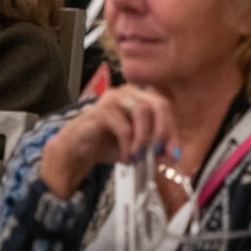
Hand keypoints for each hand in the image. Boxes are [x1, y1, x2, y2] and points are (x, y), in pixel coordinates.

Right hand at [39, 86, 175, 198]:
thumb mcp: (137, 148)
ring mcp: (114, 98)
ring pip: (142, 111)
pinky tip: (126, 157)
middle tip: (160, 151)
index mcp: (140, 96)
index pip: (164, 107)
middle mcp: (129, 92)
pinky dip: (128, 145)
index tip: (174, 152)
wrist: (77, 149)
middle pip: (158, 103)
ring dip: (144, 137)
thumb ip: (155, 148)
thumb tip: (173, 155)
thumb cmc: (108, 144)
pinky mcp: (101, 110)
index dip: (171, 129)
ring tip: (139, 155)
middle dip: (163, 130)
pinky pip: (123, 127)